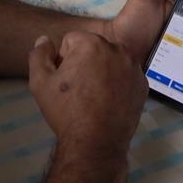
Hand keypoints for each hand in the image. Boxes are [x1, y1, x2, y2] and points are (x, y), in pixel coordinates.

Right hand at [28, 31, 147, 153]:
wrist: (96, 143)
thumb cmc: (66, 111)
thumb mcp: (40, 83)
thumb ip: (39, 55)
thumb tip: (44, 39)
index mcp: (92, 44)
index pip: (72, 40)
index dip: (63, 60)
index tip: (64, 80)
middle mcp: (117, 49)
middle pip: (94, 48)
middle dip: (84, 62)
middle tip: (78, 89)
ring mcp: (133, 67)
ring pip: (111, 60)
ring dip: (102, 70)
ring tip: (94, 96)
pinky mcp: (143, 84)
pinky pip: (126, 75)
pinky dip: (118, 83)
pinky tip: (109, 101)